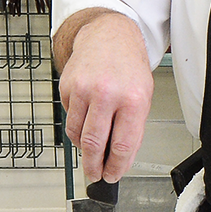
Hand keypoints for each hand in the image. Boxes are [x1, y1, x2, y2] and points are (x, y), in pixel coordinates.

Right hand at [56, 12, 153, 182]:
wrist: (109, 36)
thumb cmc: (128, 67)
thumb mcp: (143, 97)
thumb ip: (133, 129)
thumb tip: (121, 160)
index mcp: (133, 99)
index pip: (122, 144)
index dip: (116, 167)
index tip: (111, 175)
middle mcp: (107, 93)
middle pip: (94, 143)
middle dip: (93, 166)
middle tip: (95, 174)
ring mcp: (84, 89)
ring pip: (76, 134)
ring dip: (83, 148)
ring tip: (91, 149)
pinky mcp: (67, 87)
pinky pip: (69, 117)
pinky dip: (76, 125)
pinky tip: (86, 118)